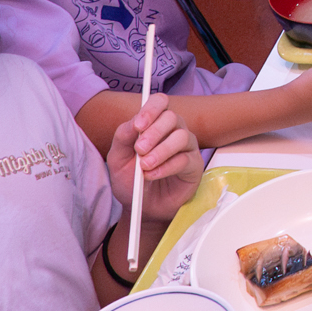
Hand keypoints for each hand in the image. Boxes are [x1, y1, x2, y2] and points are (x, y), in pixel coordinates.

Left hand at [105, 98, 203, 230]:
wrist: (140, 208)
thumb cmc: (131, 181)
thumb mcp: (117, 159)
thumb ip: (123, 138)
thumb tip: (133, 122)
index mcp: (155, 124)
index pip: (160, 102)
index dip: (151, 109)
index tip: (139, 125)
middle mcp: (174, 131)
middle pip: (172, 117)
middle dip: (153, 132)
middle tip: (139, 149)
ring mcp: (187, 147)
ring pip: (181, 136)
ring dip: (160, 151)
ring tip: (145, 166)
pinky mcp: (194, 166)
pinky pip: (185, 159)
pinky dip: (166, 167)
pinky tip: (152, 175)